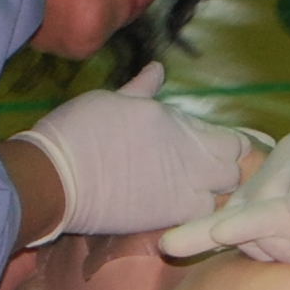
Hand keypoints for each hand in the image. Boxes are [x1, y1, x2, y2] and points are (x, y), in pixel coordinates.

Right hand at [10, 64, 266, 238]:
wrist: (56, 177)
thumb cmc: (78, 130)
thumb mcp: (112, 100)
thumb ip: (142, 89)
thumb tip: (158, 71)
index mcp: (177, 122)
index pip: (230, 139)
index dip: (227, 145)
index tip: (215, 149)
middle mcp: (189, 155)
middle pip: (233, 169)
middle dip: (225, 171)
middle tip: (206, 174)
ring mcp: (182, 188)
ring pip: (222, 197)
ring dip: (213, 196)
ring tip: (193, 195)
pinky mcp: (168, 217)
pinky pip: (200, 218)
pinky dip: (197, 216)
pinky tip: (180, 212)